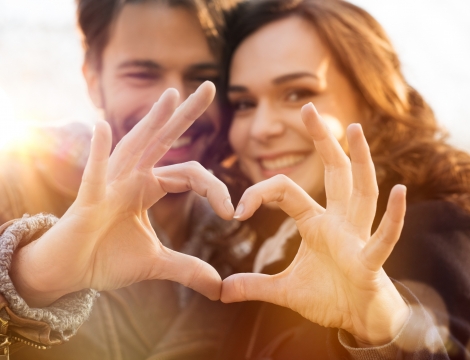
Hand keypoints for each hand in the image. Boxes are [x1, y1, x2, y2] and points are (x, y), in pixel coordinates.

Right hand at [11, 82, 233, 306]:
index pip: (190, 174)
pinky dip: (98, 152)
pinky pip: (94, 173)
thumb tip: (219, 287)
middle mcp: (131, 177)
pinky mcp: (89, 199)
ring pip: (134, 146)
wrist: (71, 272)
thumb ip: (187, 268)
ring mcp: (110, 183)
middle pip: (163, 140)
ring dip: (151, 121)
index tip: (232, 213)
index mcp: (149, 187)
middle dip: (186, 115)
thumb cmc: (107, 258)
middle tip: (210, 87)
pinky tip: (102, 126)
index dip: (215, 190)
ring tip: (171, 96)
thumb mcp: (155, 262)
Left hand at [221, 103, 408, 346]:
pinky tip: (399, 191)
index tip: (237, 210)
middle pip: (334, 173)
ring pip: (361, 192)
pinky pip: (383, 236)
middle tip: (308, 107)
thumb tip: (221, 292)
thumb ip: (254, 286)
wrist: (360, 321)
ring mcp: (357, 237)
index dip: (260, 193)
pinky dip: (393, 217)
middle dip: (323, 141)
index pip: (286, 191)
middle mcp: (339, 222)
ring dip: (360, 161)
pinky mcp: (370, 261)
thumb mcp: (284, 291)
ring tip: (354, 129)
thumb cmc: (329, 297)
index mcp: (316, 223)